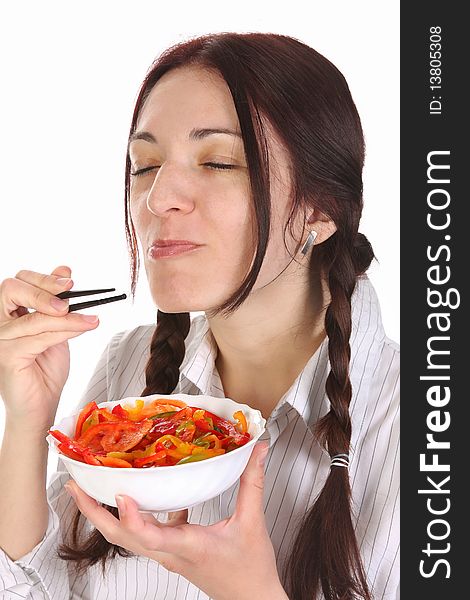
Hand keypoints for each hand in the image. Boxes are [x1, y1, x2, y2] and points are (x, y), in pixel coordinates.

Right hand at [0, 266, 99, 430]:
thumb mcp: (56, 329)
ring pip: (35, 316)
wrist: (41, 406)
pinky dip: (67, 330)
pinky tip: (85, 327)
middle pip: (12, 288)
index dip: (43, 278)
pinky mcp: (8, 355)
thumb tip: (64, 271)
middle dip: (45, 288)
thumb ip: (56, 303)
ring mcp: (0, 339)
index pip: (17, 282)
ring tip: (90, 320)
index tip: (70, 282)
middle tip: (71, 298)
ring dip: (68, 317)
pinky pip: (41, 336)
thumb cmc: (45, 369)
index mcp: (8, 313)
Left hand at [65, 442, 288, 599]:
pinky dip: (135, 517)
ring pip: (126, 538)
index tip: (119, 493)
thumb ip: (252, 482)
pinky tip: (144, 497)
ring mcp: (168, 555)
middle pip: (121, 538)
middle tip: (76, 485)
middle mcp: (170, 553)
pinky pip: (145, 535)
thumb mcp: (252, 522)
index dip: (130, 517)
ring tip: (90, 489)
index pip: (149, 536)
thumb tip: (255, 450)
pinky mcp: (173, 554)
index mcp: (188, 546)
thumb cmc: (251, 570)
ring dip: (105, 515)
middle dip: (93, 513)